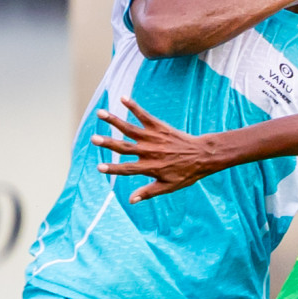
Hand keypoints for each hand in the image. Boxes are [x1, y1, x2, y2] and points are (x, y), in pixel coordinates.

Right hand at [94, 98, 225, 202]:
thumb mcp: (169, 187)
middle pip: (124, 147)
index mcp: (149, 167)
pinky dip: (134, 106)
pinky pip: (144, 115)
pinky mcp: (159, 127)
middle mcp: (149, 152)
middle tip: (93, 139)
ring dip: (114, 120)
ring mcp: (153, 138)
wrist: (203, 155)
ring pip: (130, 128)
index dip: (112, 168)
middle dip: (108, 143)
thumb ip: (149, 192)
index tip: (99, 167)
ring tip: (100, 113)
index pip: (126, 169)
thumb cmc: (186, 173)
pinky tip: (123, 98)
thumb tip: (130, 200)